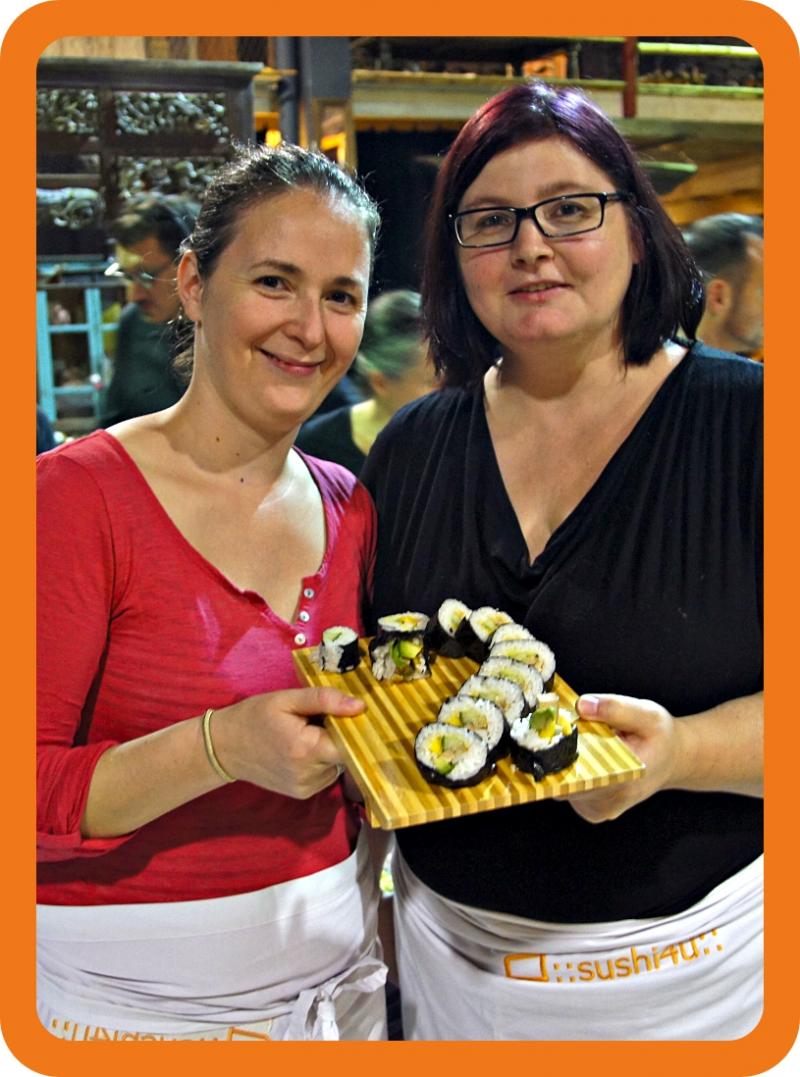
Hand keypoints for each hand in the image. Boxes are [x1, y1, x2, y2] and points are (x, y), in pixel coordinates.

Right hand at [211, 687, 363, 798]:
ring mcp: (305, 788)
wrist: (223, 748)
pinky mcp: (301, 794)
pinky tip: (302, 749)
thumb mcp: (287, 699)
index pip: (351, 744)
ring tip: (307, 734)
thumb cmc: (254, 717)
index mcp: (306, 749)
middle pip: (345, 755)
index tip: (347, 714)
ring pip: (337, 765)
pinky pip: (325, 775)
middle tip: (318, 720)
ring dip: (329, 750)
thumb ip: (324, 700)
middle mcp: (309, 774)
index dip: (353, 728)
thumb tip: (360, 706)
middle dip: (338, 736)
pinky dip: (320, 761)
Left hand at [563, 693, 680, 822]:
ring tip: (582, 740)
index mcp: (621, 783)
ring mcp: (596, 809)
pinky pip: (566, 788)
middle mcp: (606, 803)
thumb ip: (615, 708)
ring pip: (560, 784)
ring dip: (562, 760)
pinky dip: (568, 769)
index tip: (553, 732)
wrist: (674, 759)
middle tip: (566, 728)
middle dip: (557, 752)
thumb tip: (582, 705)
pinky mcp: (589, 809)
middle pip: (560, 780)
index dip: (556, 754)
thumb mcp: (647, 714)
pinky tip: (585, 754)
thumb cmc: (661, 738)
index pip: (573, 776)